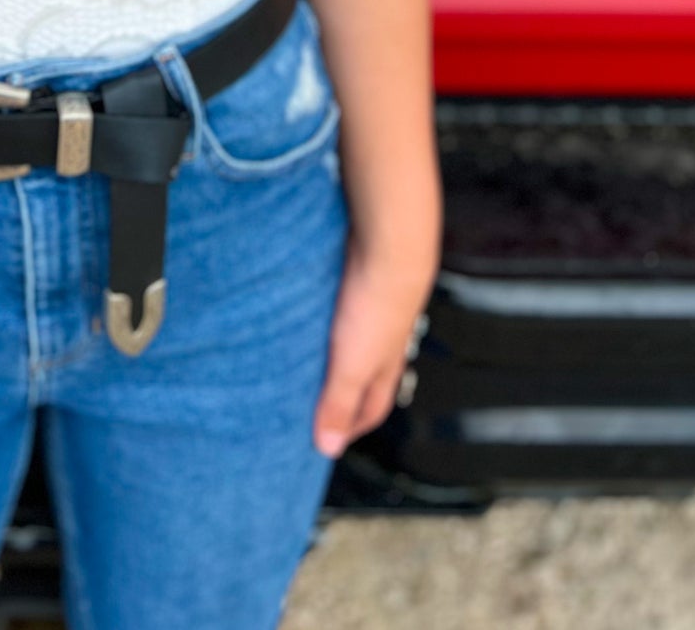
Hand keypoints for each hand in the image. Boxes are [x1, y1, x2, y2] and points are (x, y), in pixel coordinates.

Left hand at [312, 234, 437, 458]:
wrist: (390, 246)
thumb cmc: (377, 306)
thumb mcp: (351, 365)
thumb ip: (338, 403)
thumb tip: (328, 448)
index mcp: (385, 368)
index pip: (371, 409)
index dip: (351, 427)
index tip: (328, 439)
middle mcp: (382, 342)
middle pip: (363, 376)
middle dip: (341, 392)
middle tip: (313, 402)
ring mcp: (372, 311)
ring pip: (351, 341)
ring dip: (331, 352)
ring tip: (304, 358)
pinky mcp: (358, 283)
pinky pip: (340, 310)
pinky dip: (325, 319)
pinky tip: (309, 314)